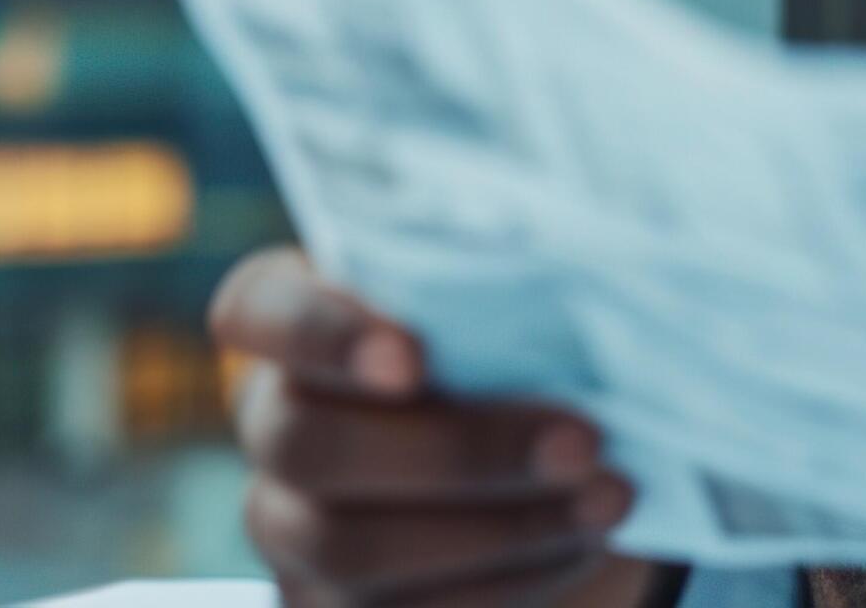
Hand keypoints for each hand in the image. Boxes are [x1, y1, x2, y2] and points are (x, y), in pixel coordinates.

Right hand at [212, 245, 657, 607]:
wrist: (529, 451)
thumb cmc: (509, 337)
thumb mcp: (504, 295)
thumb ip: (504, 289)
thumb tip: (582, 297)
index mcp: (291, 317)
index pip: (256, 311)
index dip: (321, 333)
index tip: (415, 360)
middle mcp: (274, 422)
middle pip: (310, 444)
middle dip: (456, 450)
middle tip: (581, 441)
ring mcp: (292, 527)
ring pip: (352, 547)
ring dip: (500, 528)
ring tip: (609, 498)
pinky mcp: (333, 604)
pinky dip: (508, 580)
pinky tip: (581, 543)